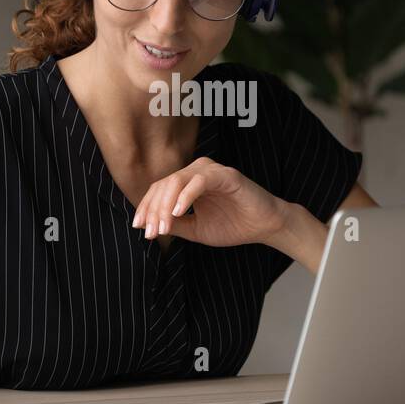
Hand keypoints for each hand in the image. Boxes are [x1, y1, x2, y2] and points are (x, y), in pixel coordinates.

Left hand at [132, 157, 287, 248]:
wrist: (263, 227)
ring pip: (177, 181)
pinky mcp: (226, 175)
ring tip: (163, 227)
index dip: (146, 208)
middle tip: (151, 232)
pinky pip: (199, 181)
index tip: (140, 229)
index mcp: (188, 182)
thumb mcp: (196, 229)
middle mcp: (197, 171)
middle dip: (153, 210)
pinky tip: (178, 213)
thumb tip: (147, 226)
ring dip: (165, 205)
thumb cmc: (233, 225)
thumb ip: (175, 224)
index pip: (159, 189)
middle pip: (164, 185)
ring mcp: (211, 171)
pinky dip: (185, 197)